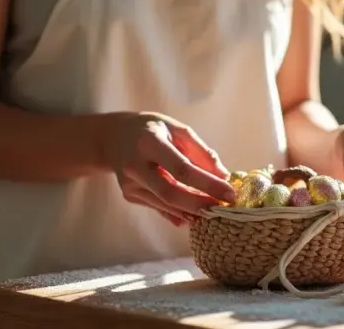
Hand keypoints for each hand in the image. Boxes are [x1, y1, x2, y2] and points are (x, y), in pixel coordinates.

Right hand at [105, 112, 236, 226]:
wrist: (113, 137)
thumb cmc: (152, 129)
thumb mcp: (178, 129)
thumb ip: (201, 152)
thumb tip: (223, 176)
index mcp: (149, 142)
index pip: (181, 168)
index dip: (208, 184)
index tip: (230, 193)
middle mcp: (135, 165)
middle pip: (170, 193)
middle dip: (200, 204)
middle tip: (224, 209)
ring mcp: (130, 184)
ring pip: (166, 204)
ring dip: (193, 210)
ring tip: (215, 210)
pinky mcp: (130, 195)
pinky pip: (160, 207)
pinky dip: (180, 211)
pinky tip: (195, 213)